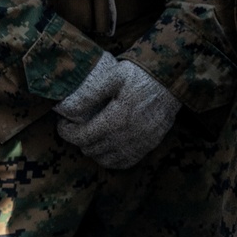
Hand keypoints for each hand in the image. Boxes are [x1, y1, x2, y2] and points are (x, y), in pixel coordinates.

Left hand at [55, 52, 180, 167]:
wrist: (172, 80)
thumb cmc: (141, 74)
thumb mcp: (114, 75)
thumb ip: (89, 94)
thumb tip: (65, 109)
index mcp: (117, 118)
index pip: (81, 137)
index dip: (66, 132)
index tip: (63, 122)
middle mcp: (128, 136)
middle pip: (91, 149)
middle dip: (79, 139)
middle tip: (77, 125)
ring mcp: (140, 143)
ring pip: (106, 159)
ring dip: (94, 150)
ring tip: (91, 135)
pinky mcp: (149, 145)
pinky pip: (124, 162)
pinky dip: (111, 158)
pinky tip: (108, 145)